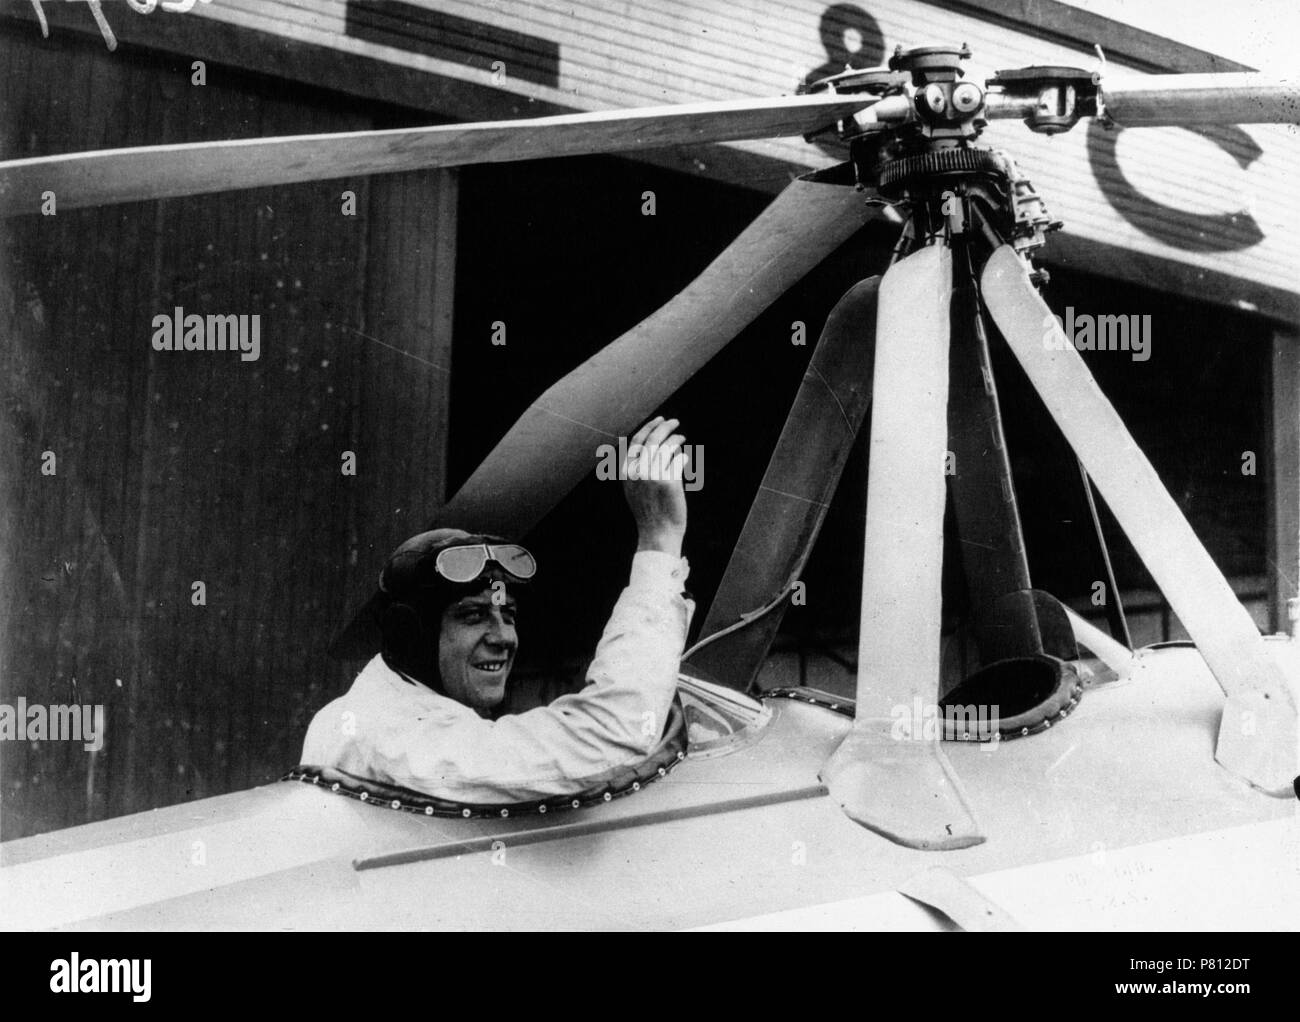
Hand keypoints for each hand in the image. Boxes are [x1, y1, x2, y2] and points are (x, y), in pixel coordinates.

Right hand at [622, 416, 687, 555]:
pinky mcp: (669, 482)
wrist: (658, 534)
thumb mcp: (634, 489)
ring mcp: (653, 476)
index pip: (637, 441)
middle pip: (653, 440)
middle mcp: (637, 472)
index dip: (649, 428)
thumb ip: (636, 469)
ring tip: (681, 438)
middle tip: (675, 422)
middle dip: (665, 427)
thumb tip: (651, 445)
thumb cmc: (649, 512)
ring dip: (676, 439)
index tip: (660, 421)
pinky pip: (678, 460)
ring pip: (667, 447)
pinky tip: (683, 459)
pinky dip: (682, 457)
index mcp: (626, 472)